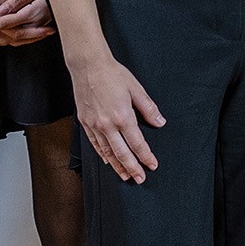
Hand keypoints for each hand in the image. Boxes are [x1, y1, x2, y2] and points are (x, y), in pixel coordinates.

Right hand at [70, 51, 164, 182]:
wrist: (88, 66)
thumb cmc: (113, 74)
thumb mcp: (136, 89)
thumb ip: (148, 108)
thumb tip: (159, 122)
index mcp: (123, 116)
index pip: (137, 143)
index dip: (146, 156)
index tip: (152, 165)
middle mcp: (107, 124)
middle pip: (122, 152)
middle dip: (132, 167)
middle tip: (140, 179)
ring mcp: (94, 124)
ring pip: (107, 151)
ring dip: (117, 165)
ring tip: (125, 175)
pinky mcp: (85, 122)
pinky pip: (94, 143)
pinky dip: (102, 154)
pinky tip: (107, 160)